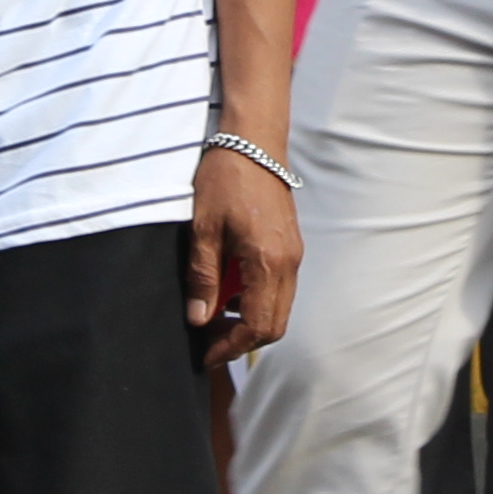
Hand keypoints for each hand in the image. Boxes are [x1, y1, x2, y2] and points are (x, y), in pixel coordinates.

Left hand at [188, 138, 300, 360]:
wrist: (253, 140)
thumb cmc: (225, 177)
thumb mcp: (203, 228)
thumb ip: (203, 277)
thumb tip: (198, 318)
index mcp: (268, 262)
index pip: (257, 325)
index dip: (231, 347)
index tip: (205, 353)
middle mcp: (289, 263)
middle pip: (274, 325)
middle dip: (241, 339)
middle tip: (208, 339)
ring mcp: (293, 254)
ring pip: (278, 308)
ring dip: (248, 319)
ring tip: (213, 312)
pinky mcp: (290, 245)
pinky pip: (279, 287)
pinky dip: (255, 299)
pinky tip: (228, 287)